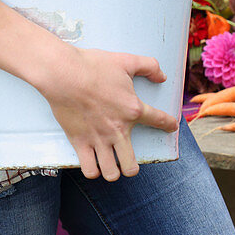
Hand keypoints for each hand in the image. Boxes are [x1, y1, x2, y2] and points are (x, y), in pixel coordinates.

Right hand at [38, 47, 177, 181]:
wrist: (63, 72)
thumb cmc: (93, 65)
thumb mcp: (125, 60)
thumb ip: (148, 66)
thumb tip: (162, 76)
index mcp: (132, 109)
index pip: (158, 121)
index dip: (168, 124)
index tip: (170, 126)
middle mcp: (118, 130)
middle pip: (131, 166)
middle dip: (131, 166)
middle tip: (126, 158)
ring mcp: (98, 139)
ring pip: (111, 173)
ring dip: (112, 171)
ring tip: (110, 163)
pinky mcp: (79, 141)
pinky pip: (89, 170)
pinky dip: (93, 170)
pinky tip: (93, 162)